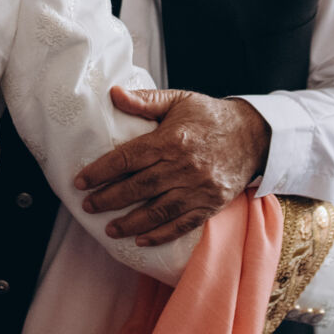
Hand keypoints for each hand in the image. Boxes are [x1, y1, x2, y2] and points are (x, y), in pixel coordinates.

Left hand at [73, 86, 270, 245]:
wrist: (253, 135)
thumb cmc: (210, 116)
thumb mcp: (179, 100)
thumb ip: (145, 100)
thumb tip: (113, 94)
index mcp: (172, 139)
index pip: (127, 158)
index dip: (101, 171)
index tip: (80, 181)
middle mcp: (184, 166)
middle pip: (139, 187)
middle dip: (109, 199)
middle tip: (88, 206)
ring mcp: (199, 188)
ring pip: (158, 210)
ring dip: (130, 222)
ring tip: (109, 229)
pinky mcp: (211, 204)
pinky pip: (182, 224)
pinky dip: (161, 235)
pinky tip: (141, 240)